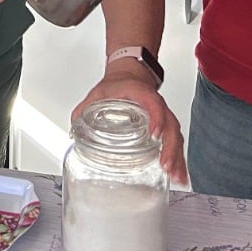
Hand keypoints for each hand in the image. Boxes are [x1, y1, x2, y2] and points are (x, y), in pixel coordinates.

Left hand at [73, 73, 187, 186]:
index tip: (154, 135)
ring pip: (176, 136)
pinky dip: (178, 159)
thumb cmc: (117, 84)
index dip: (156, 118)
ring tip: (176, 177)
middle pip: (170, 125)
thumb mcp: (98, 93)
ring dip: (178, 157)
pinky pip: (175, 142)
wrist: (130, 73)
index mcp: (141, 94)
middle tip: (165, 165)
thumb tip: (73, 132)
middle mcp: (157, 105)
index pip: (153, 104)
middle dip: (170, 147)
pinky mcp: (166, 126)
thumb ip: (83, 110)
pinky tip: (179, 175)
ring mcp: (164, 116)